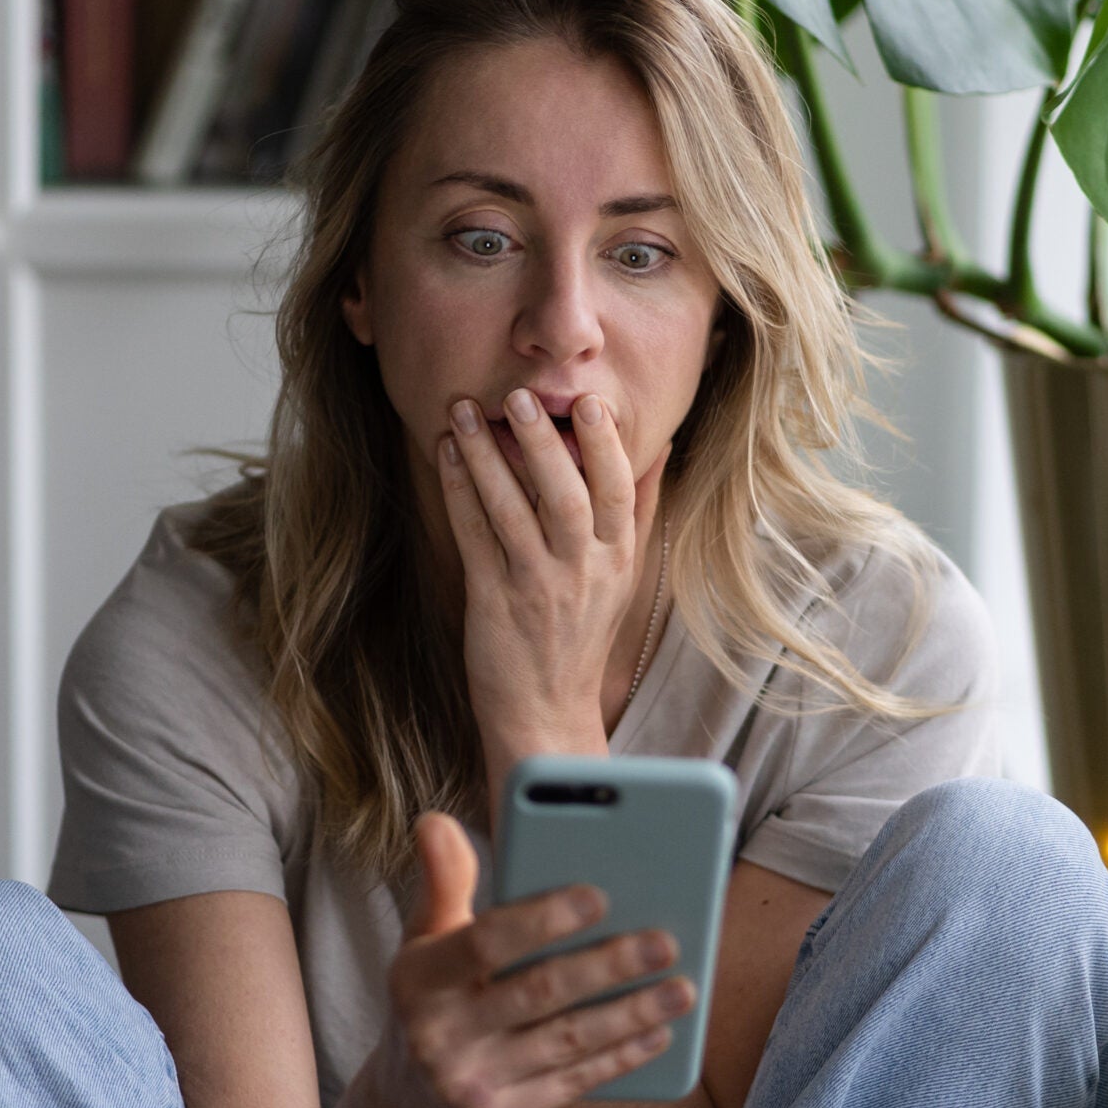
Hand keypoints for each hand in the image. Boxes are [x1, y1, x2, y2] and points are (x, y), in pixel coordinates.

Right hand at [366, 813, 693, 1107]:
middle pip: (539, 991)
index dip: (543, 919)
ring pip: (566, 1040)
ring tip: (683, 988)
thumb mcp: (422, 945)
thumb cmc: (431, 1006)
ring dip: (631, 1014)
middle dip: (608, 965)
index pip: (485, 941)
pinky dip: (620, 1057)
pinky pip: (573, 1082)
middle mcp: (437, 1034)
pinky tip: (659, 1033)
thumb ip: (442, 883)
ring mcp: (469, 1083)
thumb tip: (437, 819)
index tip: (600, 896)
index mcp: (418, 978)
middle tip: (665, 941)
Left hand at [437, 388, 663, 779]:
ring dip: (487, 455)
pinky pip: (475, 537)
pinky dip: (460, 491)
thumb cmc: (581, 634)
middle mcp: (583, 571)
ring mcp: (537, 587)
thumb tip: (660, 446)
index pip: (618, 492)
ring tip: (465, 410)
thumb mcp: (622, 575)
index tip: (590, 401)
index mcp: (617, 559)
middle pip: (566, 495)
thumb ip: (639, 510)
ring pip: (512, 510)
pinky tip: (447, 455)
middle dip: (542, 442)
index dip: (605, 445)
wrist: (545, 713)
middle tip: (519, 395)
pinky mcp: (493, 602)